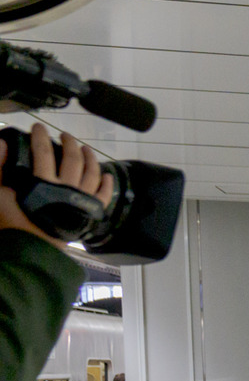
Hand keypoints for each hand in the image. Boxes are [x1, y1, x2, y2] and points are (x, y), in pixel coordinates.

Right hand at [0, 124, 115, 243]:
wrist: (31, 252)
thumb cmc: (13, 223)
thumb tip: (3, 144)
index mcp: (42, 184)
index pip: (43, 152)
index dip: (40, 137)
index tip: (39, 128)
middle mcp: (66, 190)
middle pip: (72, 160)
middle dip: (69, 143)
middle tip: (65, 136)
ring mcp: (81, 202)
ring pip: (92, 174)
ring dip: (90, 158)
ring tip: (85, 149)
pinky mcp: (90, 215)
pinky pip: (103, 196)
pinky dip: (106, 184)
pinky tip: (107, 174)